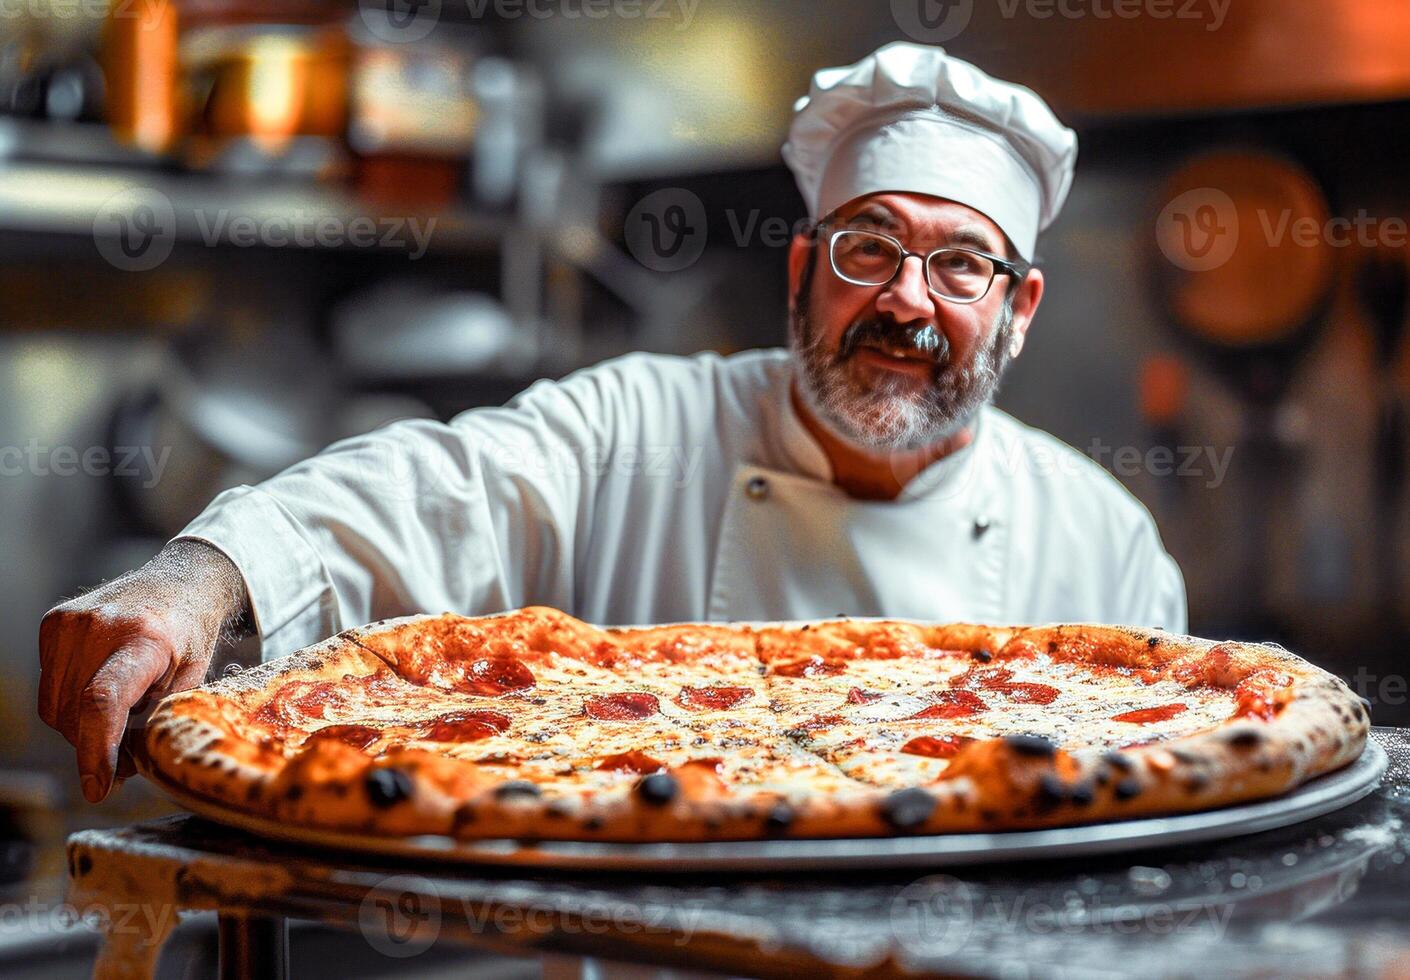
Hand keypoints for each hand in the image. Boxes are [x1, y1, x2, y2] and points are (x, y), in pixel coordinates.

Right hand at [37, 540, 249, 802]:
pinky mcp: (54, 622)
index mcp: (147, 639)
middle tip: (126, 754)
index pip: (104, 702)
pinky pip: (49, 687)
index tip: (99, 787)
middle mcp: (102, 626)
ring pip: (56, 707)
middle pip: (77, 714)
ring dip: (83, 726)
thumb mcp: (192, 680)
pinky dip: (71, 701)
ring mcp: (73, 622)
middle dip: (97, 745)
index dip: (96, 751)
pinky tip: (103, 685)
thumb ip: (157, 722)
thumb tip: (121, 771)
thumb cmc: (191, 636)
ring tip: (122, 711)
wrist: (181, 582)